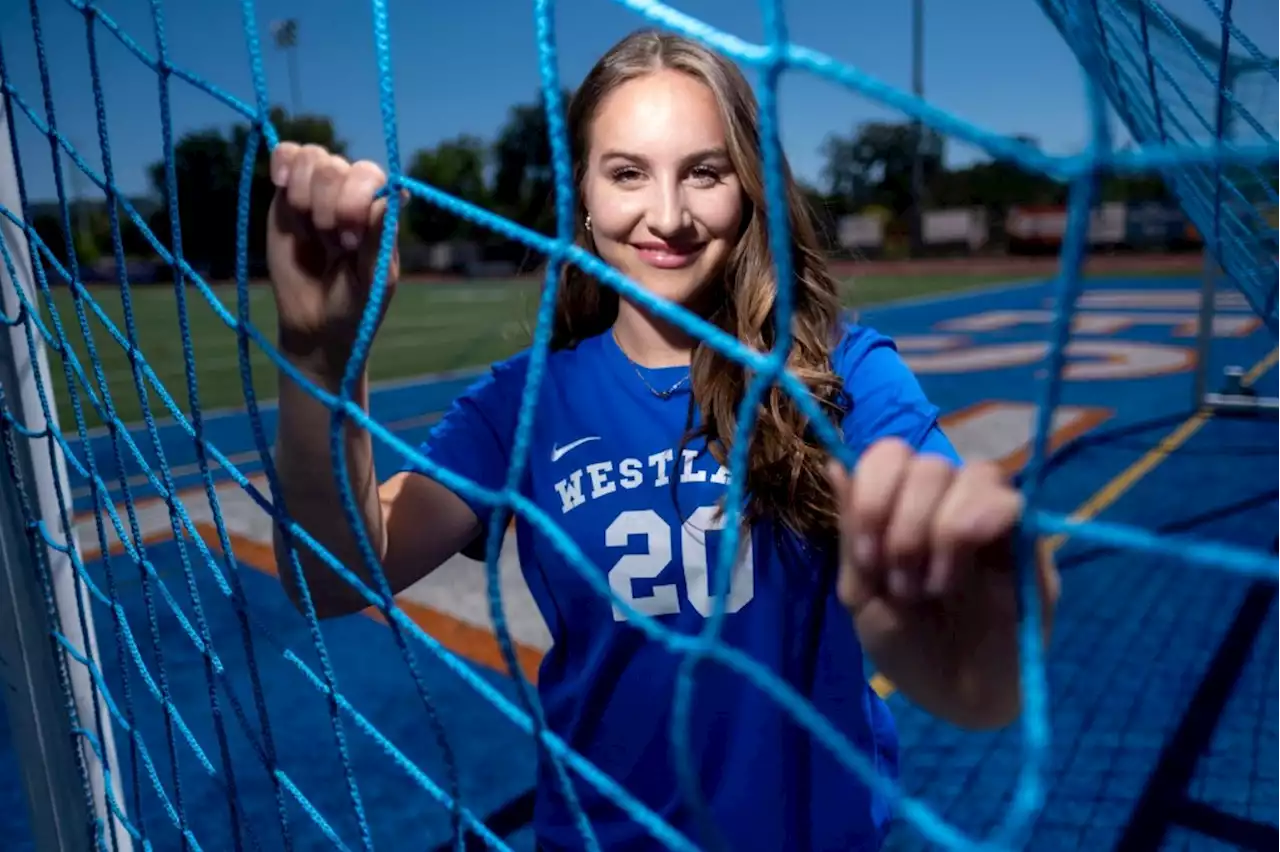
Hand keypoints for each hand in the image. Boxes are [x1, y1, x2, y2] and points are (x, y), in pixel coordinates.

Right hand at [266, 142, 400, 378]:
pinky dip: (284, 160)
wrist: (316, 324)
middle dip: (329, 203)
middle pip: (338, 166)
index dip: (355, 199)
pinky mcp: (287, 195)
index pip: (371, 177)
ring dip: (306, 190)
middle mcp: (352, 195)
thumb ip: (381, 240)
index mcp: (379, 211)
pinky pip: (287, 154)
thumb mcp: (374, 281)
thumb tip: (398, 193)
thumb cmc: (355, 305)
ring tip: (309, 227)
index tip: (348, 240)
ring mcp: (319, 192)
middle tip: (332, 242)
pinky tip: (281, 183)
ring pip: (314, 158)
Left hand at [827, 437, 1049, 727]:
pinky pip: (1010, 503)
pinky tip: (952, 578)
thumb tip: (835, 465)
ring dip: (938, 529)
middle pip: (929, 462)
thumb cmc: (908, 647)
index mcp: (904, 507)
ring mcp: (992, 519)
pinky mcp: (1029, 544)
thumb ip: (853, 531)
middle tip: (898, 583)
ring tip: (929, 588)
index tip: (864, 553)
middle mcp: (950, 502)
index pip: (891, 454)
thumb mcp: (863, 593)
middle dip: (902, 522)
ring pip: (975, 473)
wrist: (955, 699)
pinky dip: (972, 529)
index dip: (873, 491)